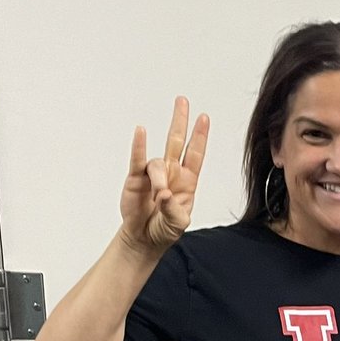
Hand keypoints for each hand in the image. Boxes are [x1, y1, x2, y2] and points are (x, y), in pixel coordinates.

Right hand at [120, 96, 208, 251]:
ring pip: (158, 164)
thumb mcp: (178, 223)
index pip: (195, 154)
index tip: (204, 118)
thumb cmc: (164, 229)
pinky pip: (137, 159)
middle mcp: (171, 172)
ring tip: (157, 197)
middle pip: (176, 141)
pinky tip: (141, 132)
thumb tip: (163, 194)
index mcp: (187, 181)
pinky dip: (139, 146)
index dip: (200, 136)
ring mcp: (153, 174)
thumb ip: (173, 209)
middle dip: (180, 121)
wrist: (144, 239)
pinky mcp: (135, 178)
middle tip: (182, 101)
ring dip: (159, 179)